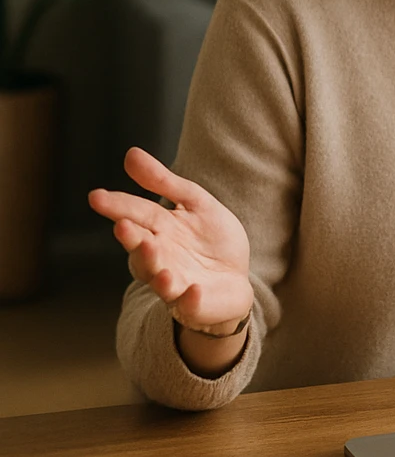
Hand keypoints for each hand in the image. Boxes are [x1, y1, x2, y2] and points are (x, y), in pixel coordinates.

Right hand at [88, 147, 252, 333]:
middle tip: (123, 226)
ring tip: (153, 251)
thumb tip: (130, 154)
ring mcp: (174, 282)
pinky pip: (189, 303)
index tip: (97, 196)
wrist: (235, 280)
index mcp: (158, 230)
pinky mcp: (193, 303)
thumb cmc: (211, 240)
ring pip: (158, 277)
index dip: (118, 206)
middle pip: (141, 248)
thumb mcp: (195, 203)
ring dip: (155, 267)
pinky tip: (194, 290)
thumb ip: (164, 182)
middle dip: (132, 238)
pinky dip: (190, 298)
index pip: (137, 215)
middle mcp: (159, 257)